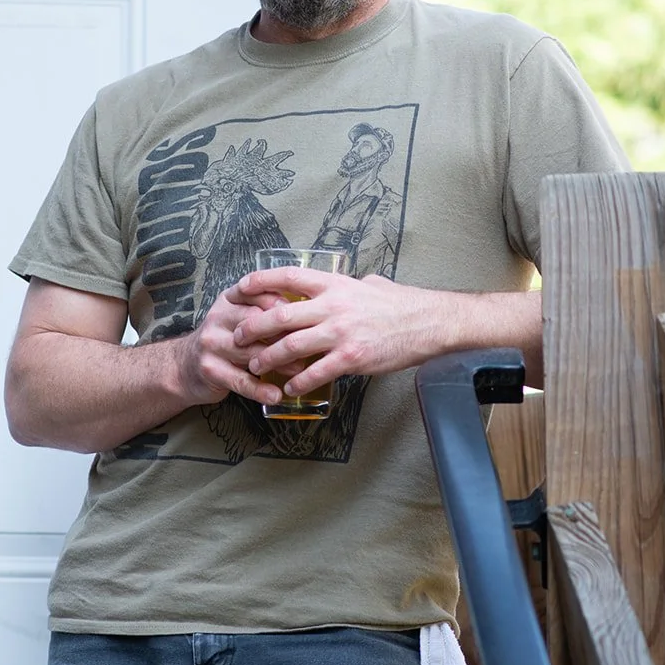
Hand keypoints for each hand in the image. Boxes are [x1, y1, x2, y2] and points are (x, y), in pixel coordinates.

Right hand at [172, 286, 295, 407]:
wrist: (184, 366)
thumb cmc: (223, 339)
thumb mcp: (238, 316)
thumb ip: (264, 310)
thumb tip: (305, 312)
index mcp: (228, 300)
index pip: (256, 293)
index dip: (280, 301)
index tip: (304, 312)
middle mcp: (217, 317)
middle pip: (254, 321)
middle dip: (283, 332)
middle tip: (308, 342)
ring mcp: (211, 343)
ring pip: (250, 351)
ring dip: (278, 361)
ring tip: (299, 368)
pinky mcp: (210, 370)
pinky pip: (240, 380)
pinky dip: (260, 389)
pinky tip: (276, 395)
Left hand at [230, 268, 443, 397]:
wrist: (427, 322)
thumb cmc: (399, 303)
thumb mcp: (368, 283)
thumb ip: (344, 286)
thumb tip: (332, 284)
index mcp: (334, 284)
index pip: (287, 277)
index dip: (259, 281)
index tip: (239, 288)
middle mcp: (333, 306)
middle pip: (279, 315)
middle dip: (252, 328)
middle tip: (237, 337)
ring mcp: (341, 333)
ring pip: (290, 346)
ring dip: (267, 358)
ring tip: (255, 366)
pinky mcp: (351, 358)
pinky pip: (315, 372)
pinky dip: (297, 382)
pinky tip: (288, 387)